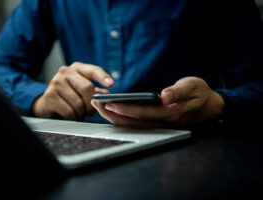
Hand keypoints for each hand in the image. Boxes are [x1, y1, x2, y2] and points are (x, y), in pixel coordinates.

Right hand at [32, 62, 112, 119]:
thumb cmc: (69, 95)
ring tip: (79, 113)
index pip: (93, 70)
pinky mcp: (49, 97)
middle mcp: (65, 72)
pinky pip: (69, 112)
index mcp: (77, 68)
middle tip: (90, 111)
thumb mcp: (83, 90)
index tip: (110, 84)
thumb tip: (107, 95)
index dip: (102, 77)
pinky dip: (73, 118)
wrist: (48, 103)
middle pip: (87, 88)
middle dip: (91, 103)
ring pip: (78, 103)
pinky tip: (72, 116)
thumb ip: (96, 91)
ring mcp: (56, 83)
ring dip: (82, 113)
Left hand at [91, 77, 223, 127]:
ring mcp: (160, 125)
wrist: (210, 108)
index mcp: (171, 113)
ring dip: (115, 117)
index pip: (144, 112)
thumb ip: (179, 91)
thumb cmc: (201, 94)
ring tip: (99, 106)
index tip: (109, 103)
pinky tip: (112, 111)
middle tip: (96, 104)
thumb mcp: (194, 86)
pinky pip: (137, 123)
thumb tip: (163, 96)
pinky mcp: (157, 123)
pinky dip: (123, 118)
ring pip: (133, 125)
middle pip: (134, 122)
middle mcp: (163, 123)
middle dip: (113, 114)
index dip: (125, 109)